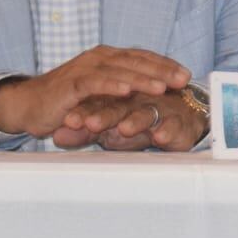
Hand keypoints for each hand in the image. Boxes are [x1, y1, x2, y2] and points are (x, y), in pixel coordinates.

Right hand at [0, 47, 188, 138]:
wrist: (27, 104)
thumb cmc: (68, 101)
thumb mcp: (101, 95)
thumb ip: (123, 92)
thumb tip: (158, 96)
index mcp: (108, 58)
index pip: (142, 57)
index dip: (165, 65)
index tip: (187, 75)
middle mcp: (99, 58)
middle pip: (136, 61)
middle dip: (162, 70)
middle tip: (184, 80)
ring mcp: (85, 68)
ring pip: (119, 70)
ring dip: (143, 78)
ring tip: (163, 87)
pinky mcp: (71, 83)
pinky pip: (94, 82)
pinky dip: (112, 85)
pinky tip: (128, 90)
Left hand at [53, 87, 206, 151]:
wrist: (180, 115)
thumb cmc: (139, 120)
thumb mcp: (108, 131)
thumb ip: (83, 134)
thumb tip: (56, 136)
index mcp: (116, 100)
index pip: (96, 104)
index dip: (83, 112)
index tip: (68, 122)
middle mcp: (136, 102)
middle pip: (119, 106)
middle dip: (105, 114)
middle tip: (92, 124)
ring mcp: (157, 109)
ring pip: (145, 113)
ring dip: (135, 120)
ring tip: (125, 129)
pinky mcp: (176, 119)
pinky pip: (172, 124)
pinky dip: (167, 130)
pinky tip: (161, 136)